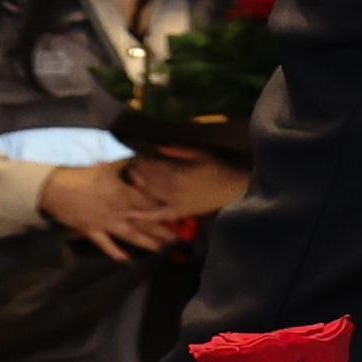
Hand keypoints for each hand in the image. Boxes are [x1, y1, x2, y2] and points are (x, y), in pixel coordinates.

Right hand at [40, 163, 195, 258]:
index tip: (181, 215)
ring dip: (147, 243)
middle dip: (163, 231)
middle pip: (145, 222)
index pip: (150, 204)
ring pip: (131, 235)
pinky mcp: (91, 230)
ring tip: (162, 250)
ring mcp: (106, 223)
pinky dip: (115, 252)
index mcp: (124, 194)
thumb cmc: (81, 174)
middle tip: (179, 239)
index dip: (165, 210)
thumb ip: (127, 162)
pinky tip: (127, 260)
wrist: (53, 188)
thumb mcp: (107, 164)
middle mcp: (119, 211)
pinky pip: (105, 244)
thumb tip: (141, 154)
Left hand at [125, 149, 250, 223]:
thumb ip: (178, 150)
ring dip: (136, 184)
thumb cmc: (219, 170)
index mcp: (177, 173)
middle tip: (130, 164)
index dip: (141, 159)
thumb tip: (156, 146)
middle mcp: (172, 188)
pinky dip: (142, 215)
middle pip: (147, 178)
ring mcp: (173, 202)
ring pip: (148, 192)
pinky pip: (156, 215)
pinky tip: (127, 214)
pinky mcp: (178, 212)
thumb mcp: (201, 154)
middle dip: (136, 170)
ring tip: (129, 177)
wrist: (234, 191)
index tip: (135, 154)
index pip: (152, 164)